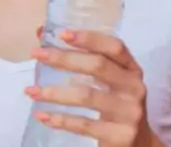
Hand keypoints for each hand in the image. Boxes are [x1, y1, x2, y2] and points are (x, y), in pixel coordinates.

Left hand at [26, 29, 157, 146]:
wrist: (139, 144)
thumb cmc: (117, 105)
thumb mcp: (109, 82)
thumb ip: (82, 59)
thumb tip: (42, 33)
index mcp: (132, 70)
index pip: (114, 47)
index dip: (89, 38)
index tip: (62, 34)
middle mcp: (134, 88)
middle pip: (98, 66)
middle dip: (64, 59)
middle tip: (37, 54)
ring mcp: (129, 113)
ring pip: (87, 96)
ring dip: (54, 92)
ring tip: (31, 91)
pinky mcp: (120, 136)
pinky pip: (84, 124)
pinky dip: (60, 120)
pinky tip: (43, 116)